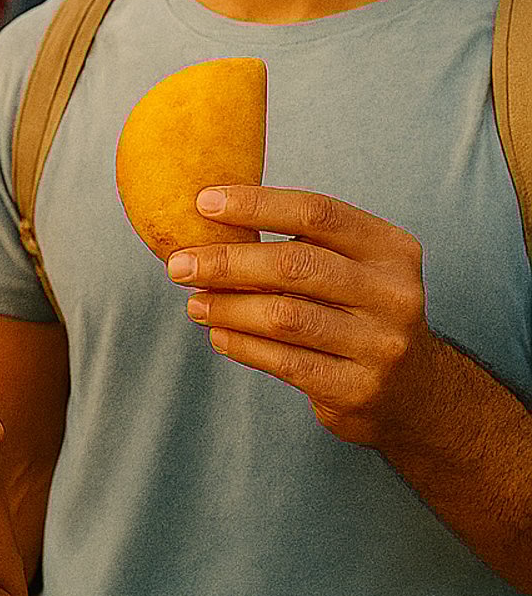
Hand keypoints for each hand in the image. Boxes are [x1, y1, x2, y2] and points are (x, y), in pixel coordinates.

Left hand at [169, 185, 438, 446]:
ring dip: (227, 307)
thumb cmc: (358, 312)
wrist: (415, 393)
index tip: (203, 202)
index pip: (317, 212)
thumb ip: (299, 244)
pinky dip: (241, 345)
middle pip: (295, 264)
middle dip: (227, 261)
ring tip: (194, 302)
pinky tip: (218, 334)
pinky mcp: (358, 388)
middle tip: (179, 264)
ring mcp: (380, 344)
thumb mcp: (352, 269)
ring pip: (285, 316)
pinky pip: (284, 361)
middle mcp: (393, 293)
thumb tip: (207, 221)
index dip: (256, 204)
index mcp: (390, 249)